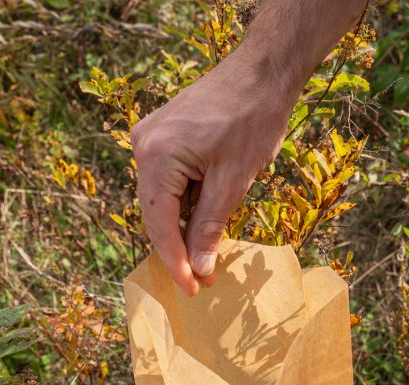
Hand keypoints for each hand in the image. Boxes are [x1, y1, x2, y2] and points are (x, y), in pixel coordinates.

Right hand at [131, 52, 295, 295]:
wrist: (264, 70)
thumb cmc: (253, 119)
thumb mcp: (234, 181)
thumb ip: (210, 226)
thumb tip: (199, 267)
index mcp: (156, 155)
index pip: (159, 223)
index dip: (175, 261)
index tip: (193, 289)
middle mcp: (143, 143)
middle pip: (156, 211)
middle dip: (180, 246)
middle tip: (204, 279)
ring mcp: (151, 135)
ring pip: (164, 196)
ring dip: (186, 223)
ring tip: (210, 252)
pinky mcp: (165, 132)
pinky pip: (170, 177)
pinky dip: (188, 199)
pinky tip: (207, 216)